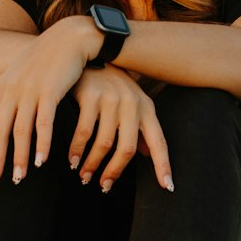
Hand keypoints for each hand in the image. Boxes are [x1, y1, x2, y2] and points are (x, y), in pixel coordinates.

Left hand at [0, 16, 95, 183]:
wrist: (69, 37)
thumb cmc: (48, 60)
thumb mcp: (23, 75)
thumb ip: (12, 94)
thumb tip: (4, 116)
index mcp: (3, 87)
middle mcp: (12, 89)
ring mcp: (30, 89)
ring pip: (19, 130)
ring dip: (18, 157)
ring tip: (18, 179)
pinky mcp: (50, 91)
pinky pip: (43, 123)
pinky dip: (42, 144)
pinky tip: (42, 162)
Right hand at [69, 67, 172, 192]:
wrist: (92, 52)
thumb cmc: (112, 85)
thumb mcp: (132, 104)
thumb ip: (139, 130)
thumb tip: (148, 155)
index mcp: (147, 109)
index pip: (159, 142)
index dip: (163, 166)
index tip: (167, 187)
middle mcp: (133, 104)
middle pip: (126, 149)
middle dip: (114, 172)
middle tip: (103, 186)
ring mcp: (112, 99)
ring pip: (103, 143)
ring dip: (92, 165)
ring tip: (84, 176)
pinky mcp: (91, 95)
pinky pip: (84, 131)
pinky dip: (77, 150)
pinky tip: (72, 159)